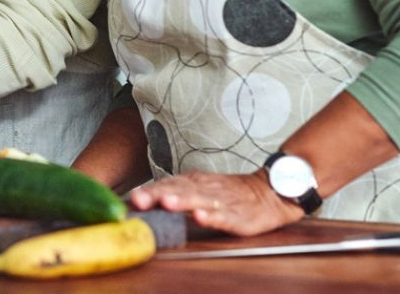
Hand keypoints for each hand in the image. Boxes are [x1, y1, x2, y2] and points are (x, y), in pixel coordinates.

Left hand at [128, 170, 302, 236]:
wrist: (268, 192)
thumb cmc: (228, 193)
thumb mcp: (199, 188)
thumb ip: (174, 192)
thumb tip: (141, 200)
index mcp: (193, 182)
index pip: (167, 184)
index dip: (149, 190)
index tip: (131, 197)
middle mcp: (204, 188)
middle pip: (177, 189)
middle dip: (158, 194)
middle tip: (140, 199)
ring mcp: (220, 201)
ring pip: (198, 199)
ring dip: (181, 201)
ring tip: (166, 203)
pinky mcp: (237, 214)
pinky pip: (223, 215)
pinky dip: (212, 216)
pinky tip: (201, 217)